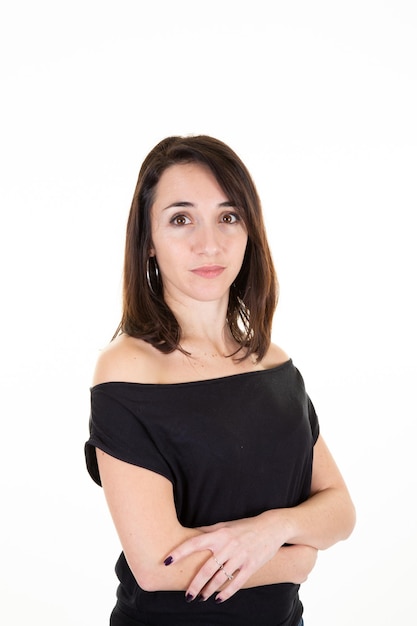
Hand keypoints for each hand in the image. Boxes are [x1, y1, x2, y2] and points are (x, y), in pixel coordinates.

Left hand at [164, 515, 287, 602]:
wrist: (271, 527)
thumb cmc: (245, 526)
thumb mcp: (226, 525)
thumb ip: (208, 531)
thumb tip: (190, 534)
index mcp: (219, 534)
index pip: (194, 543)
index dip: (179, 552)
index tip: (166, 561)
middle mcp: (228, 545)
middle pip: (207, 569)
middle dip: (195, 584)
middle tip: (187, 596)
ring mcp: (240, 556)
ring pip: (220, 578)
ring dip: (209, 590)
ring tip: (201, 597)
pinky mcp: (251, 565)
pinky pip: (236, 583)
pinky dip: (227, 592)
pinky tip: (219, 598)